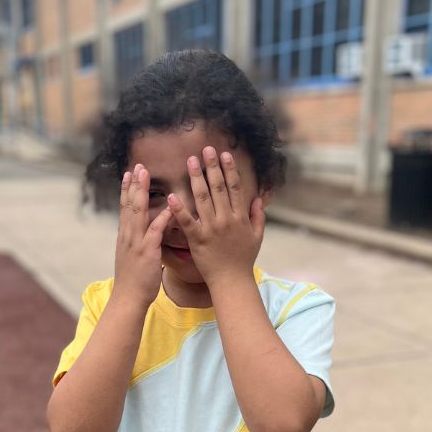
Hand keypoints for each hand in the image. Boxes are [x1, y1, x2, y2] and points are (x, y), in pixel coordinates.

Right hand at [114, 164, 173, 306]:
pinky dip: (161, 218)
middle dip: (133, 184)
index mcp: (125, 237)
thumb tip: (142, 235)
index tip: (129, 174)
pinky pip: (154, 231)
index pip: (125, 208)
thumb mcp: (131, 258)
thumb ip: (137, 244)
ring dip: (141, 192)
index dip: (127, 190)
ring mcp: (136, 243)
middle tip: (136, 166)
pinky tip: (168, 206)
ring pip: (137, 212)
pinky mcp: (147, 252)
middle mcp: (128, 236)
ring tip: (144, 174)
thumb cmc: (133, 282)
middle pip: (129, 205)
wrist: (128, 299)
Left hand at [166, 147, 264, 287]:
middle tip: (205, 150)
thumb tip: (260, 199)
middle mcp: (226, 220)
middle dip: (212, 167)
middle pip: (219, 188)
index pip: (235, 188)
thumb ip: (258, 217)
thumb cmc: (244, 260)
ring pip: (203, 199)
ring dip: (196, 178)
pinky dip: (179, 208)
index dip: (229, 170)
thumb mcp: (257, 237)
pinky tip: (172, 195)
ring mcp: (211, 229)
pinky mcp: (197, 240)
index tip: (224, 154)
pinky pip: (187, 221)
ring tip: (191, 161)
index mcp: (240, 217)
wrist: (232, 281)